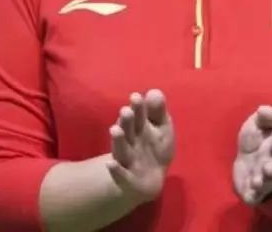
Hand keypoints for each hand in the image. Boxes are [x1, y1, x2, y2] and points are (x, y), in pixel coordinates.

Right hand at [106, 89, 174, 204]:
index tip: (136, 96)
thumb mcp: (162, 128)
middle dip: (127, 121)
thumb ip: (158, 111)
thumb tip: (154, 91)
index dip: (138, 107)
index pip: (138, 115)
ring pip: (122, 150)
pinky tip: (110, 164)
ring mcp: (128, 161)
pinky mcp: (127, 180)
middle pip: (128, 130)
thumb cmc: (155, 148)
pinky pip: (121, 175)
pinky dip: (116, 171)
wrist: (150, 180)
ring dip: (118, 141)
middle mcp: (131, 142)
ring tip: (115, 130)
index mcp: (139, 128)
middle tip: (126, 111)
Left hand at [233, 105, 271, 205]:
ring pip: (264, 181)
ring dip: (261, 181)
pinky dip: (252, 193)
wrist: (249, 161)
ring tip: (257, 180)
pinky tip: (250, 190)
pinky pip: (253, 194)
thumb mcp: (259, 124)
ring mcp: (263, 178)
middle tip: (270, 168)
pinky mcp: (253, 190)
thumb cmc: (258, 139)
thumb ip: (264, 117)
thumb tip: (264, 109)